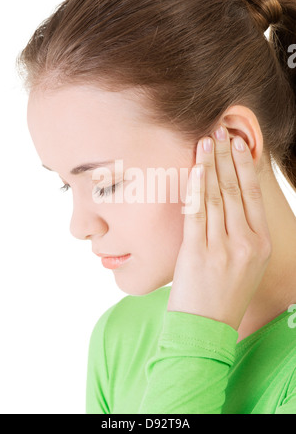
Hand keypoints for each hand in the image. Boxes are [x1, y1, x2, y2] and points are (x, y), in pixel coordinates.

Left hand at [167, 125, 272, 330]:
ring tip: (205, 140)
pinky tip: (196, 168)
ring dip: (211, 165)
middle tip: (219, 130)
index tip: (238, 142)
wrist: (206, 326)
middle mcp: (246, 243)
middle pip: (236, 190)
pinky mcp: (198, 253)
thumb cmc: (224, 292)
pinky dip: (197, 188)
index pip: (253, 195)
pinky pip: (198, 213)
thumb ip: (241, 232)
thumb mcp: (246, 263)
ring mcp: (223, 248)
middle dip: (226, 156)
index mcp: (261, 244)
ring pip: (217, 196)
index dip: (245, 165)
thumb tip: (228, 195)